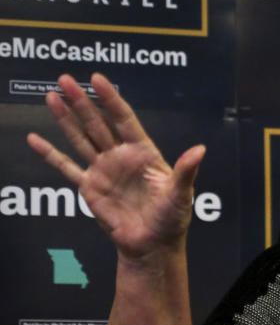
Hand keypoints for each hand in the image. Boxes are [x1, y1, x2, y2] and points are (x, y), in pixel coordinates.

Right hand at [26, 74, 205, 261]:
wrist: (153, 245)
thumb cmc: (172, 219)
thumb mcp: (181, 194)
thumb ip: (186, 171)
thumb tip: (200, 149)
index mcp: (143, 153)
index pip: (125, 120)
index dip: (111, 99)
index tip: (98, 78)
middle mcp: (121, 156)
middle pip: (98, 123)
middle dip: (82, 101)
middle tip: (65, 79)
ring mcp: (103, 170)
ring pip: (81, 138)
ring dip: (66, 118)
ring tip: (51, 95)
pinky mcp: (89, 187)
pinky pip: (66, 167)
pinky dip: (50, 154)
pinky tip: (34, 138)